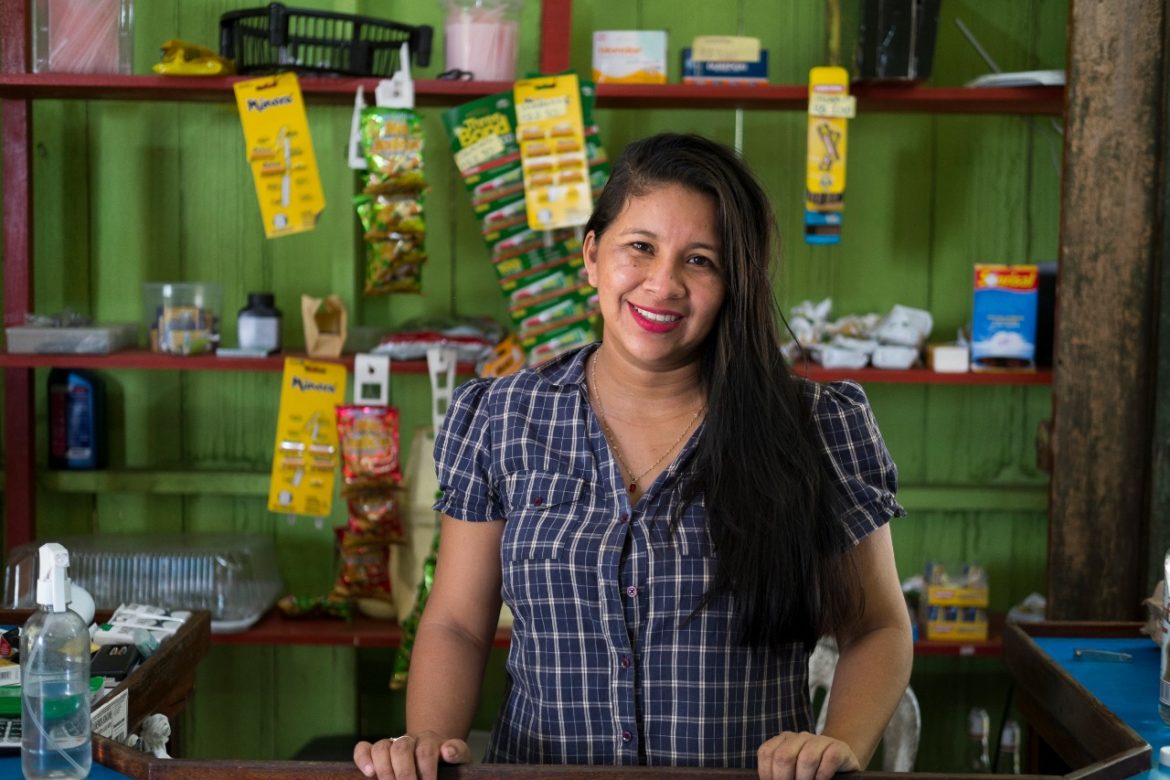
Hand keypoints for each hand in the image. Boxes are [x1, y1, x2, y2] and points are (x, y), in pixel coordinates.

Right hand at [354, 732, 472, 779]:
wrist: (436, 757)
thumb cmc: (448, 764)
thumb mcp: (460, 759)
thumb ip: (458, 753)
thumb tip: (448, 751)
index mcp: (432, 741)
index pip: (425, 752)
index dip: (426, 771)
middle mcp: (411, 740)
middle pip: (402, 749)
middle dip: (404, 774)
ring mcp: (392, 745)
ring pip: (382, 747)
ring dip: (385, 770)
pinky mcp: (377, 752)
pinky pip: (364, 749)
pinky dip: (363, 759)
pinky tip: (369, 773)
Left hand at [757, 731, 860, 779]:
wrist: (842, 762)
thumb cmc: (812, 771)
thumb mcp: (792, 770)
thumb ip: (779, 773)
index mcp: (783, 740)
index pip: (766, 754)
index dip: (768, 775)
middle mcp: (800, 737)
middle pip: (784, 756)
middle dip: (784, 779)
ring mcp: (820, 740)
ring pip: (806, 759)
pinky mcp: (838, 748)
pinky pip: (829, 760)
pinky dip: (823, 776)